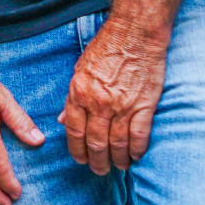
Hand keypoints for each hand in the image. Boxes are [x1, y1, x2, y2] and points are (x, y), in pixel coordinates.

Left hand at [60, 18, 166, 174]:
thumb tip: (61, 120)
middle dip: (96, 161)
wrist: (135, 34)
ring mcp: (122, 106)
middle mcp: (99, 103)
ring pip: (117, 144)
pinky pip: (139, 136)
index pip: (73, 131)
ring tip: (118, 167)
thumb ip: (71, 98)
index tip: (80, 160)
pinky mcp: (144, 106)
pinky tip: (136, 157)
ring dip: (117, 160)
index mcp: (79, 93)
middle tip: (99, 170)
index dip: (76, 150)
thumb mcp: (79, 70)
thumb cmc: (106, 48)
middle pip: (95, 143)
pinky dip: (137, 151)